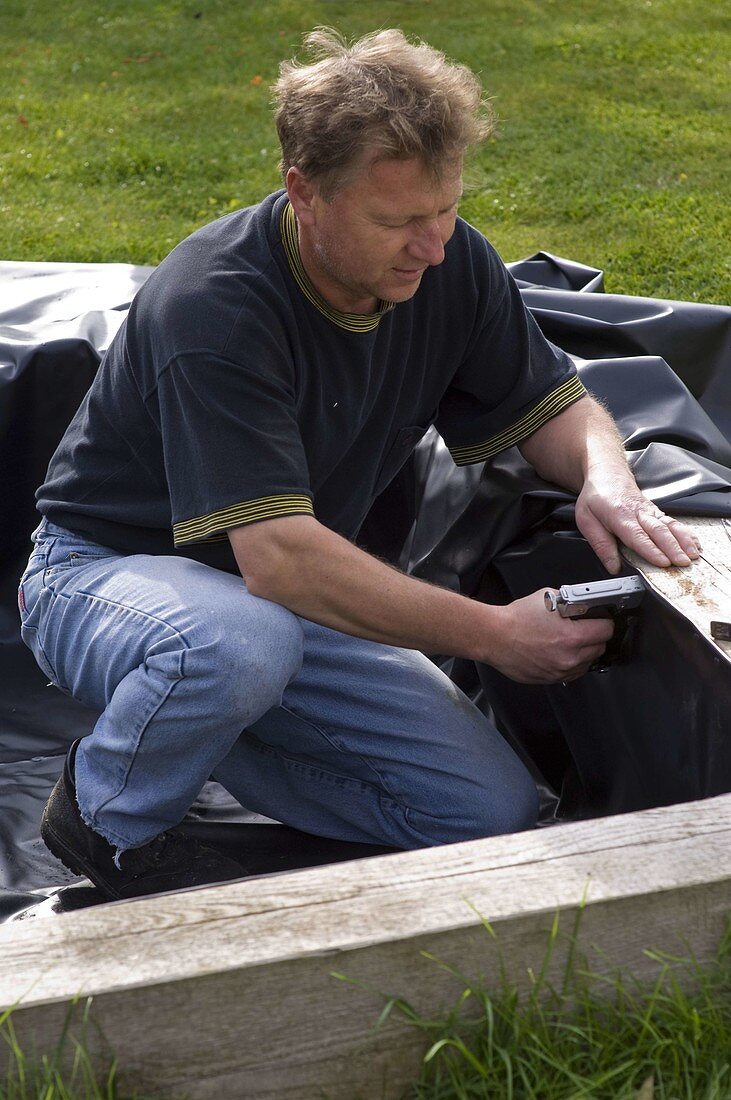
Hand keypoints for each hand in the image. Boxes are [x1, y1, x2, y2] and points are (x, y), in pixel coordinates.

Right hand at [490, 590, 613, 683]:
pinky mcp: (550, 679)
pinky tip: (560, 652)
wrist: (494, 636)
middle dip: (596, 637)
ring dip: (584, 652)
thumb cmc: (516, 618)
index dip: (605, 621)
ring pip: (587, 663)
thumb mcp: (549, 597)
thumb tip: (585, 602)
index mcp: (572, 637)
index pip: (606, 631)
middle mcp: (569, 658)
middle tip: (586, 628)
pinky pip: (571, 673)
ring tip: (570, 641)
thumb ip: (571, 601)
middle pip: (600, 648)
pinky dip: (571, 663)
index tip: (602, 619)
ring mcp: (559, 671)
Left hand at [575, 476, 701, 574]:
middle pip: (658, 531)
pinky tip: (694, 543)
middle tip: (683, 563)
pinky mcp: (657, 511)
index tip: (662, 562)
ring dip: (683, 541)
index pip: (637, 535)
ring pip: (670, 525)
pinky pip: (673, 522)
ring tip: (693, 555)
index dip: (651, 550)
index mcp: (619, 515)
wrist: (607, 473)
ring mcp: (650, 511)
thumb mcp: (586, 520)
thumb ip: (600, 544)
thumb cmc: (596, 496)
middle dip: (673, 548)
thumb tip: (612, 566)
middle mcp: (638, 512)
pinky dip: (686, 533)